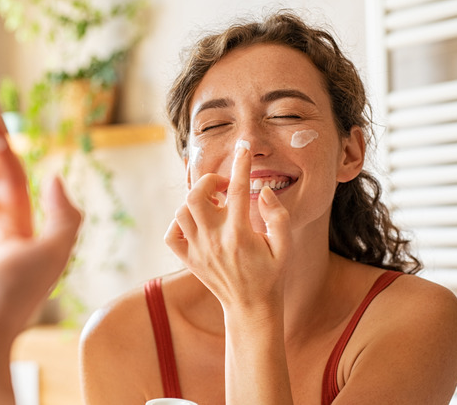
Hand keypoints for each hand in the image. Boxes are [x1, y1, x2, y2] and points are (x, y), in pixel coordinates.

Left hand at [164, 142, 291, 313]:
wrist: (251, 308)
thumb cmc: (271, 275)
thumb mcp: (285, 246)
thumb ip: (278, 216)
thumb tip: (263, 191)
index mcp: (240, 234)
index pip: (237, 189)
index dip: (241, 164)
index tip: (244, 148)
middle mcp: (214, 240)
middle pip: (196, 196)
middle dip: (208, 182)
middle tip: (223, 186)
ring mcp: (198, 250)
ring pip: (181, 212)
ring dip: (195, 201)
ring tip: (212, 205)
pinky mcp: (188, 260)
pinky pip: (171, 235)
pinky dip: (178, 223)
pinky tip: (196, 223)